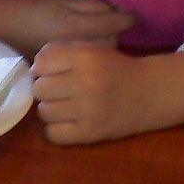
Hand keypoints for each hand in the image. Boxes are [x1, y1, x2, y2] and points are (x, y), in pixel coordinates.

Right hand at [0, 0, 134, 58]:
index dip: (126, 19)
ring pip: (101, 55)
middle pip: (111, 43)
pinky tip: (87, 48)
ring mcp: (72, 61)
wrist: (6, 27)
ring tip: (100, 36)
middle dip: (115, 33)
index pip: (113, 25)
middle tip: (113, 23)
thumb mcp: (61, 0)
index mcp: (78, 27)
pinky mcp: (65, 68)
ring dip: (105, 45)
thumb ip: (88, 4)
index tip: (134, 17)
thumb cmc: (33, 9)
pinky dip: (92, 55)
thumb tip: (112, 8)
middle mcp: (79, 47)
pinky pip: (88, 63)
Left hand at [31, 41, 147, 143]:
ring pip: (44, 112)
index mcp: (85, 57)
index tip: (50, 70)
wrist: (150, 92)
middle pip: (40, 88)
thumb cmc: (114, 67)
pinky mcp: (91, 133)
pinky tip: (66, 120)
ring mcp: (88, 111)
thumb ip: (60, 51)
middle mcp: (86, 83)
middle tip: (56, 88)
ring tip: (63, 104)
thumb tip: (34, 68)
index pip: (42, 62)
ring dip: (49, 107)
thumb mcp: (91, 48)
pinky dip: (55, 128)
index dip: (42, 66)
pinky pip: (53, 134)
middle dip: (44, 87)